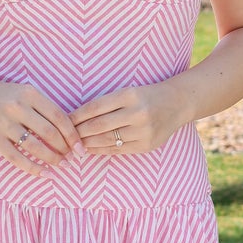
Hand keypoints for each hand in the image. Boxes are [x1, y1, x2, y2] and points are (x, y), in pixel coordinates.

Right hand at [0, 70, 86, 172]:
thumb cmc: (0, 95)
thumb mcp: (23, 92)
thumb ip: (42, 108)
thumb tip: (66, 134)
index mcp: (29, 93)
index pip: (59, 117)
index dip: (72, 135)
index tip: (80, 146)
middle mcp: (17, 107)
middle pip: (50, 133)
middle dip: (64, 149)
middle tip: (71, 157)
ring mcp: (4, 124)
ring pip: (35, 147)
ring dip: (52, 159)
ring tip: (60, 165)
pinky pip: (17, 158)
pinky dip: (33, 168)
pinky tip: (44, 174)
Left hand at [69, 79, 186, 154]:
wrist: (177, 103)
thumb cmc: (146, 96)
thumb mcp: (127, 91)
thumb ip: (105, 104)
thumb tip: (77, 119)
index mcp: (129, 95)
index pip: (95, 107)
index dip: (77, 116)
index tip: (64, 120)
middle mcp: (137, 113)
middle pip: (99, 125)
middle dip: (79, 132)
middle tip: (65, 136)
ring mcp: (143, 131)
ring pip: (107, 140)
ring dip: (87, 143)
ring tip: (75, 144)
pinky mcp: (147, 145)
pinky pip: (118, 150)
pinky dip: (102, 150)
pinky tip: (91, 149)